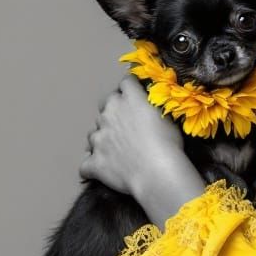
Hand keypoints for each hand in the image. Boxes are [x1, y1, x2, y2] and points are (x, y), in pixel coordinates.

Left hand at [80, 76, 183, 198]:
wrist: (157, 172)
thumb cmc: (168, 144)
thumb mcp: (167, 117)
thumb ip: (153, 107)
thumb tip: (150, 108)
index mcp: (130, 98)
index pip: (126, 83)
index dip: (131, 90)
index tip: (136, 96)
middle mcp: (110, 113)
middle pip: (106, 104)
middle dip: (114, 111)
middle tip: (128, 125)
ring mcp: (99, 137)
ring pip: (93, 133)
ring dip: (102, 138)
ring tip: (117, 150)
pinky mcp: (94, 161)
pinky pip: (86, 164)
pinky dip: (93, 166)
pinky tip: (103, 170)